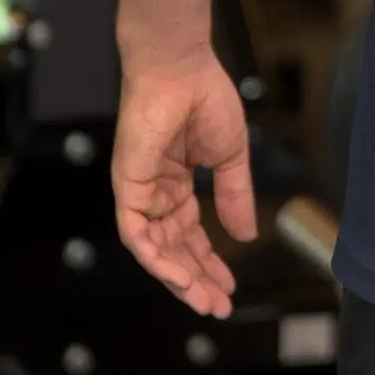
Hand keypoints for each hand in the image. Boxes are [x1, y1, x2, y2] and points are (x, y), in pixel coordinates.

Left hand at [112, 48, 257, 316]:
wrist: (181, 67)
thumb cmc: (204, 98)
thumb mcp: (229, 156)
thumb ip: (235, 196)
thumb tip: (247, 236)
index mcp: (177, 183)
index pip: (190, 234)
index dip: (209, 262)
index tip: (229, 287)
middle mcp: (155, 192)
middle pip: (174, 248)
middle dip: (196, 279)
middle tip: (218, 306)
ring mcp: (139, 191)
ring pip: (154, 249)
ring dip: (178, 277)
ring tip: (203, 300)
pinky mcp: (127, 187)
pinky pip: (137, 234)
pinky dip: (156, 258)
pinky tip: (180, 276)